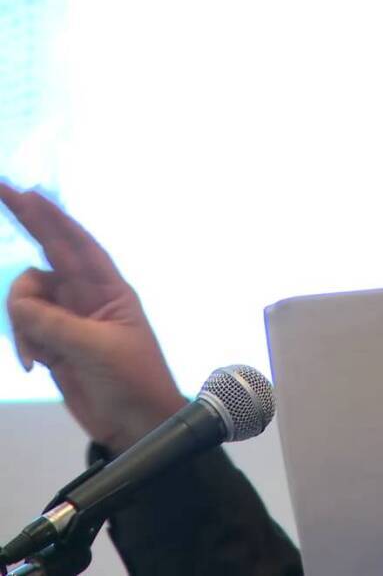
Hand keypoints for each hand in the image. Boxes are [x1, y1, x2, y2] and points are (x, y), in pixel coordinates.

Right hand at [1, 183, 185, 453]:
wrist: (136, 425)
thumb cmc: (133, 383)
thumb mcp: (97, 349)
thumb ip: (54, 323)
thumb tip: (18, 303)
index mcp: (110, 290)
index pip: (78, 245)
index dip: (53, 218)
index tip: (27, 193)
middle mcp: (88, 297)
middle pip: (49, 253)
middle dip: (27, 222)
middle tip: (2, 189)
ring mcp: (68, 319)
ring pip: (26, 299)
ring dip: (22, 323)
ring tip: (44, 355)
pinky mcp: (53, 343)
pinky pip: (23, 328)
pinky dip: (23, 343)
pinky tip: (38, 365)